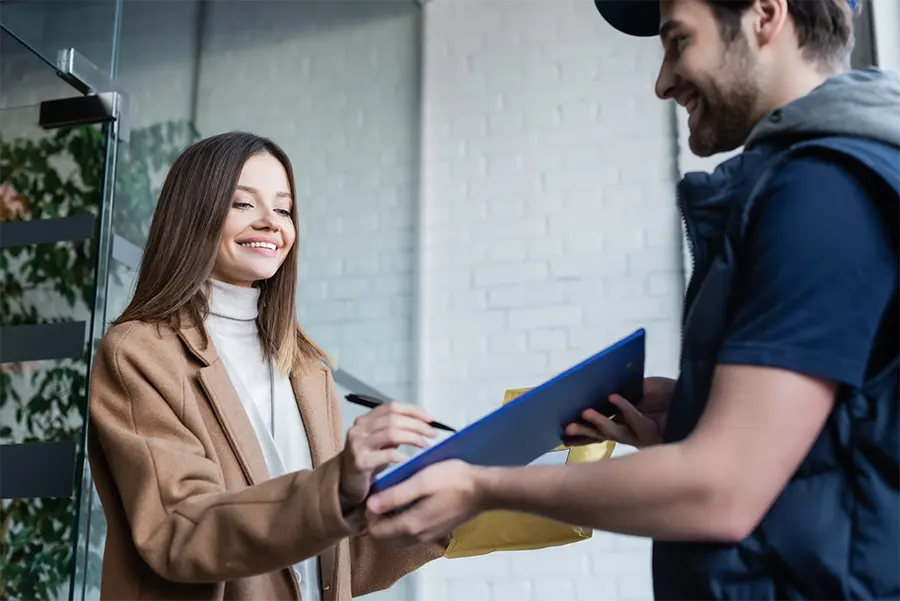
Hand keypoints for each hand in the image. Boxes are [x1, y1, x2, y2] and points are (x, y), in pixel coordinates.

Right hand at [339, 402, 436, 508]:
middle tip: (433, 434)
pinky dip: (401, 455)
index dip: (413, 410)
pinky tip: (409, 459)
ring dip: (413, 437)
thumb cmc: (369, 461)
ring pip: (391, 433)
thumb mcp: (381, 442)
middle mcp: (360, 428)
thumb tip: (424, 425)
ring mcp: (358, 444)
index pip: (392, 407)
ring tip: (425, 445)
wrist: (346, 483)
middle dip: (417, 425)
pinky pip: (386, 455)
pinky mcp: (360, 462)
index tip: (431, 419)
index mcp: (366, 419)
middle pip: (393, 419)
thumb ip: (396, 430)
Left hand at [365, 460, 483, 546]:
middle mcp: (417, 536)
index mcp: (411, 525)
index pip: (375, 531)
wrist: (483, 489)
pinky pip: (410, 535)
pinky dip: (402, 524)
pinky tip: (409, 503)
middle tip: (382, 496)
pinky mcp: (435, 532)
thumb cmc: (453, 480)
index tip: (377, 493)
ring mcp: (427, 536)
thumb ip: (395, 495)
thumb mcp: (421, 481)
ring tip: (394, 498)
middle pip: (384, 538)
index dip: (370, 513)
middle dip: (377, 520)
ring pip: (396, 538)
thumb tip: (370, 505)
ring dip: (389, 523)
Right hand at [563, 376, 674, 447]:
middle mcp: (630, 434)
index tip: (560, 435)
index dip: (579, 434)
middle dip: (583, 431)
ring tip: (584, 413)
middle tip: (566, 428)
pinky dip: (624, 408)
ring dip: (599, 422)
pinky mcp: (655, 431)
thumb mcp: (642, 389)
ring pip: (616, 432)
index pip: (596, 432)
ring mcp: (641, 435)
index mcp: (623, 424)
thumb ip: (623, 392)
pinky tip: (613, 397)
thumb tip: (600, 388)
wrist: (698, 398)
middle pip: (602, 435)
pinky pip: (636, 420)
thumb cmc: (669, 396)